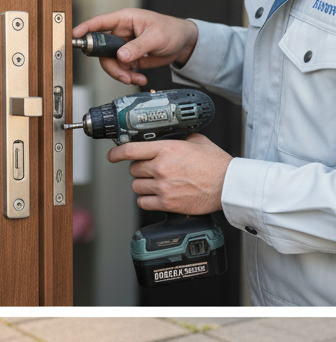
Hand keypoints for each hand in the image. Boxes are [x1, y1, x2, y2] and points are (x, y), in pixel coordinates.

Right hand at [72, 8, 198, 85]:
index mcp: (125, 20)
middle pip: (102, 50)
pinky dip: (129, 77)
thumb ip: (138, 47)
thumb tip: (121, 56)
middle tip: (122, 74)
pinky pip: (121, 69)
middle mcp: (121, 33)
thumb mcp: (156, 37)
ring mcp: (123, 46)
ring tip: (134, 78)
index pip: (100, 23)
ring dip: (121, 74)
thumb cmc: (172, 31)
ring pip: (111, 62)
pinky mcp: (129, 57)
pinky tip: (140, 78)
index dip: (86, 29)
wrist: (184, 44)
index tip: (75, 36)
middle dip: (111, 65)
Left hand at [107, 133, 231, 213]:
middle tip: (152, 170)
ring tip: (158, 184)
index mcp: (166, 150)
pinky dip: (147, 200)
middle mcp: (161, 168)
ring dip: (143, 185)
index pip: (130, 150)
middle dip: (140, 169)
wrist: (229, 185)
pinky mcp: (167, 203)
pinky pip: (143, 202)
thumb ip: (178, 138)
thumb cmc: (217, 164)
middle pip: (133, 169)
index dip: (116, 153)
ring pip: (136, 186)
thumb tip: (168, 137)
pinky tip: (157, 196)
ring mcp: (163, 187)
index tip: (112, 156)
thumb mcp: (197, 141)